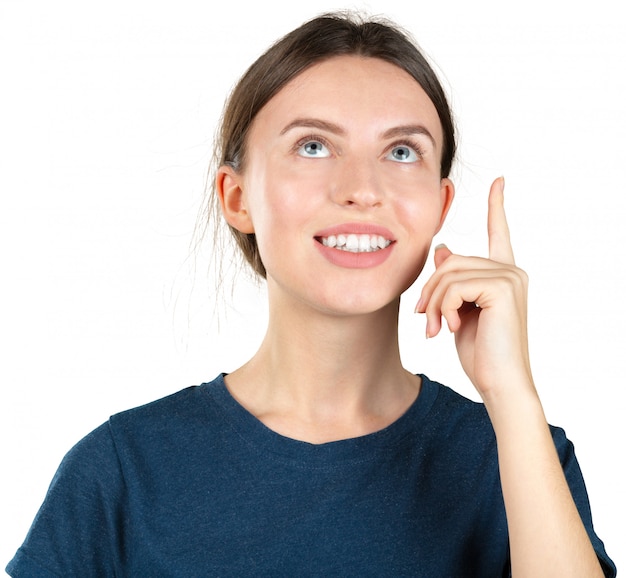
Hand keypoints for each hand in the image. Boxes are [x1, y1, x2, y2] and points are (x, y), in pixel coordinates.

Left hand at [416, 177, 532, 400]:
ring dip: (434, 302)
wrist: (499, 383)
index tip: (499, 181)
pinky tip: (452, 328)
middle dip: (431, 290)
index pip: (499, 233)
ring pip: (449, 272)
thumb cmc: (481, 352)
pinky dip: (444, 307)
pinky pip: (455, 285)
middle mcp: (510, 271)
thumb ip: (453, 279)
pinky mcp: (503, 287)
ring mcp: (509, 277)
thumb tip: (442, 248)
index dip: (496, 206)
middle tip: (425, 319)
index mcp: (502, 274)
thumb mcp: (459, 310)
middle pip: (451, 260)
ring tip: (436, 328)